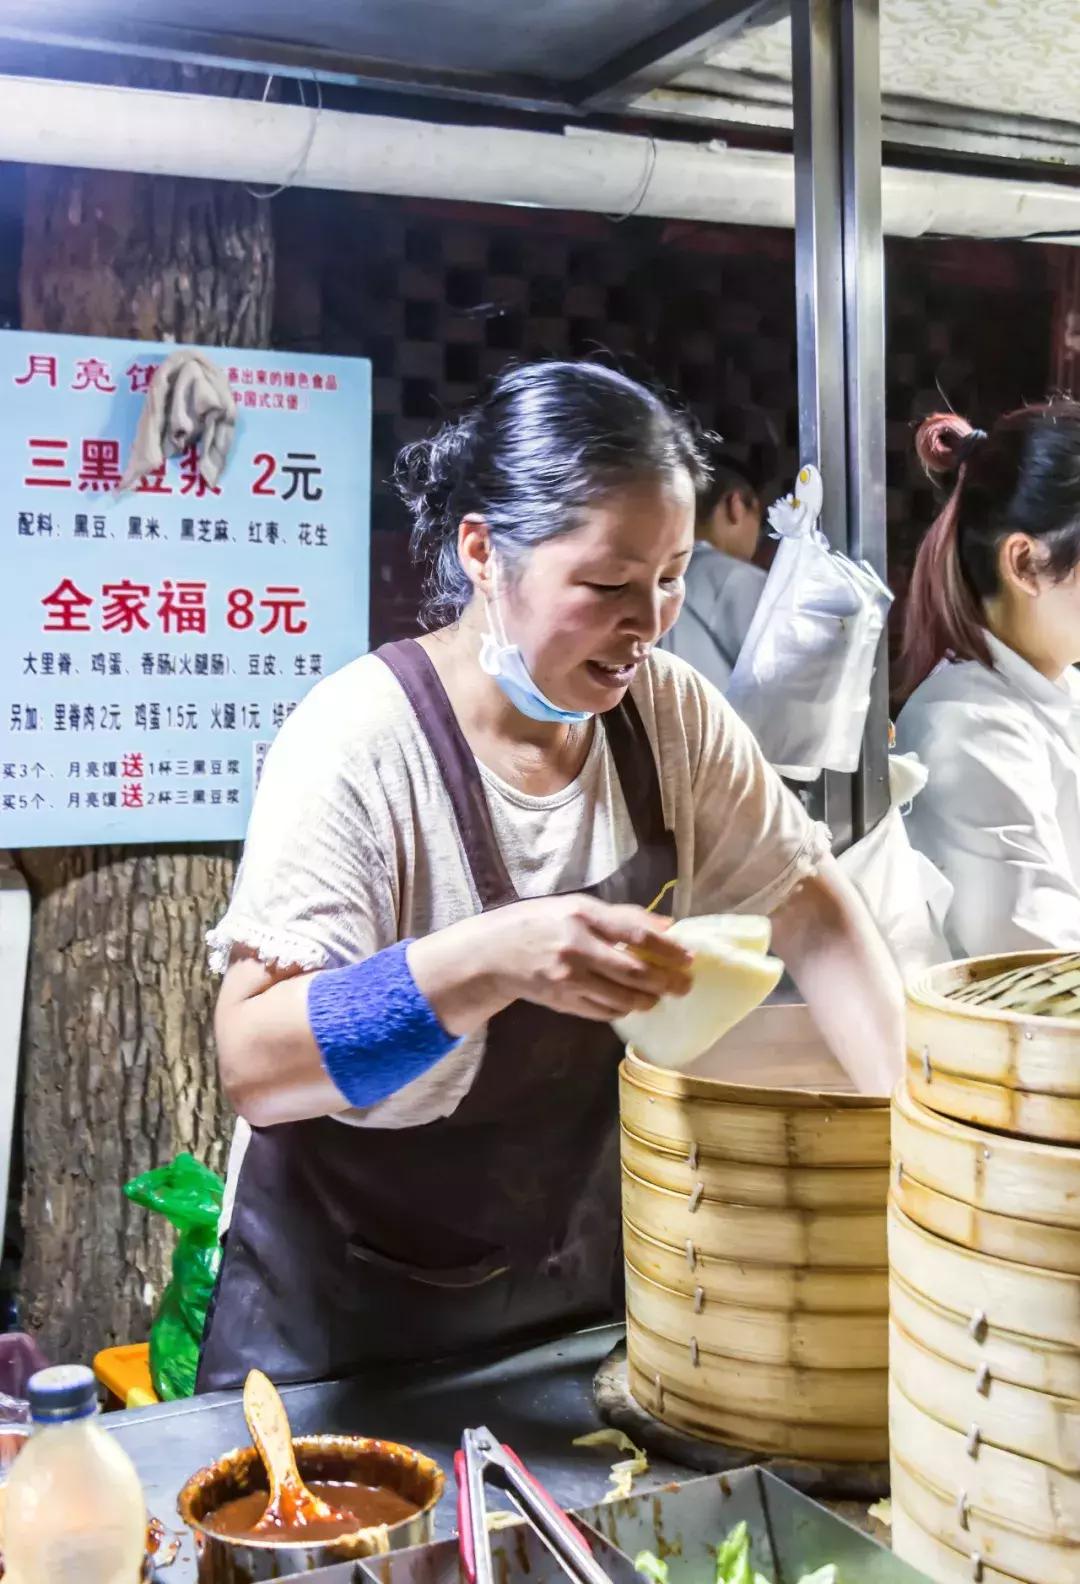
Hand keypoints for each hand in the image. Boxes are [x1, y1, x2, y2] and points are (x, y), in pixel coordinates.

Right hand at [484, 894, 693, 1021]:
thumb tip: (667, 925)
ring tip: (660, 996)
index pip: (636, 934)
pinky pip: (604, 1011)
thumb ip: (622, 915)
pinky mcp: (563, 1001)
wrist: (495, 952)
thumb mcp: (578, 906)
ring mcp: (569, 979)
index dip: (668, 949)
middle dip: (667, 982)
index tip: (688, 958)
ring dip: (648, 1000)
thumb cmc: (542, 922)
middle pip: (635, 972)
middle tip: (685, 985)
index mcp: (583, 916)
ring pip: (623, 997)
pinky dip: (624, 1009)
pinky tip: (632, 1003)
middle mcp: (577, 948)